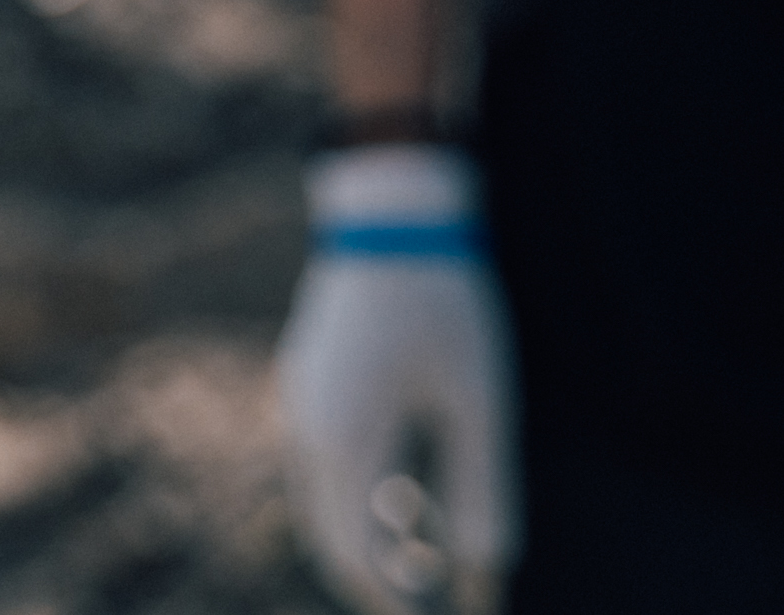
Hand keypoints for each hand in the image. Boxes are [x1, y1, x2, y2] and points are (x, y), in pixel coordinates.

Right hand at [276, 145, 517, 614]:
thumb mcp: (479, 404)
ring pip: (325, 499)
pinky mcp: (309, 380)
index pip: (356, 556)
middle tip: (434, 595)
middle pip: (330, 535)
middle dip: (379, 576)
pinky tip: (408, 488)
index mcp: (342, 441)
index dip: (397, 601)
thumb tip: (483, 572)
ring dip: (372, 533)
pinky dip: (362, 492)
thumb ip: (482, 493)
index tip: (441, 614)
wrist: (392, 209)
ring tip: (431, 543)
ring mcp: (300, 401)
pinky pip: (326, 460)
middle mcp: (306, 429)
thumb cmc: (444, 304)